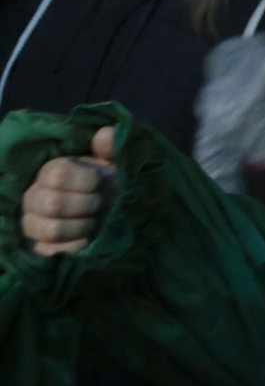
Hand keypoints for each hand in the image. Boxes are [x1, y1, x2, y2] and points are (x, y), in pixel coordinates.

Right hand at [20, 127, 115, 255]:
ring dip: (84, 225)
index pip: (57, 175)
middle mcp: (34, 196)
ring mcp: (31, 224)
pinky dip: (76, 245)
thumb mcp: (113, 163)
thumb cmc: (107, 185)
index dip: (87, 181)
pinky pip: (50, 251)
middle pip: (53, 203)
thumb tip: (107, 133)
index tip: (103, 182)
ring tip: (97, 220)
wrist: (108, 216)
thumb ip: (111, 147)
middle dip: (89, 204)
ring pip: (52, 228)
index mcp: (51, 171)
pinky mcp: (36, 248)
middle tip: (104, 203)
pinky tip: (89, 237)